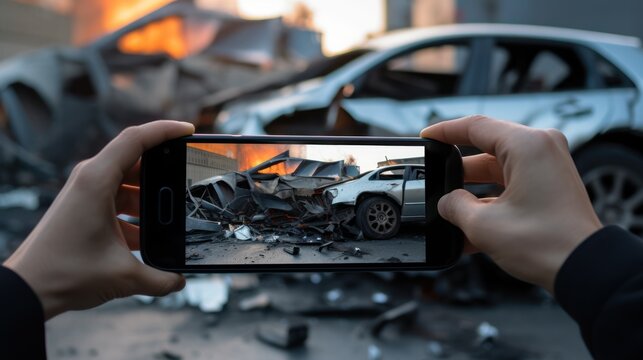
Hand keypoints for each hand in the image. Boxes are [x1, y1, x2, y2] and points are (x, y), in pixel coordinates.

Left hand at [3, 120, 193, 319]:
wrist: (27, 289)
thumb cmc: (65, 273)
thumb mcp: (123, 276)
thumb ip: (160, 279)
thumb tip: (180, 280)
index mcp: (97, 180)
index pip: (136, 139)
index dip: (166, 130)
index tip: (189, 130)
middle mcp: (90, 179)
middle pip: (135, 159)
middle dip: (164, 168)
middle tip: (189, 177)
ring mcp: (85, 192)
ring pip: (128, 181)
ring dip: (150, 194)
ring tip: (172, 211)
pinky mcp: (84, 207)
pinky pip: (118, 198)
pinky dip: (136, 210)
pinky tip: (149, 233)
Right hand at [421, 115, 601, 291]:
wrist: (585, 269)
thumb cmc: (545, 244)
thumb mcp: (484, 225)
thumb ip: (454, 206)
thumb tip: (446, 203)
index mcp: (527, 146)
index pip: (475, 127)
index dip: (444, 131)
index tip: (426, 136)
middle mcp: (541, 149)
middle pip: (486, 150)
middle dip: (458, 171)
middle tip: (434, 183)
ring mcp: (548, 168)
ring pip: (497, 170)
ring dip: (473, 192)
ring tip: (450, 214)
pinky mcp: (551, 186)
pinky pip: (512, 186)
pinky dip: (491, 202)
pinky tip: (469, 229)